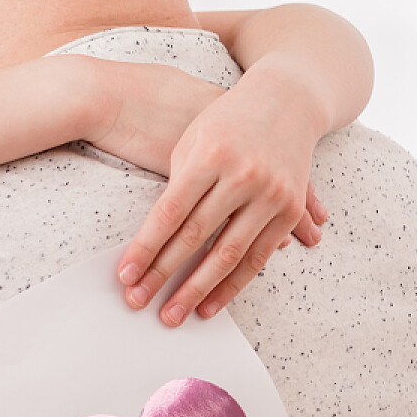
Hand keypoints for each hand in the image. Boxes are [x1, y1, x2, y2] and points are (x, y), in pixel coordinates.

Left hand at [113, 71, 329, 324]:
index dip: (146, 247)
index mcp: (210, 156)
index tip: (125, 275)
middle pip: (196, 237)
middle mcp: (243, 176)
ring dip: (198, 291)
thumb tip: (153, 239)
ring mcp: (271, 194)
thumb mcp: (193, 140)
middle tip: (138, 302)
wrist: (286, 101)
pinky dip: (233, 285)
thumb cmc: (225, 120)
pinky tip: (211, 307)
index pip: (170, 213)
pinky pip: (258, 257)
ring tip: (172, 315)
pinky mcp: (290, 210)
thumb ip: (176, 186)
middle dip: (164, 275)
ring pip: (229, 255)